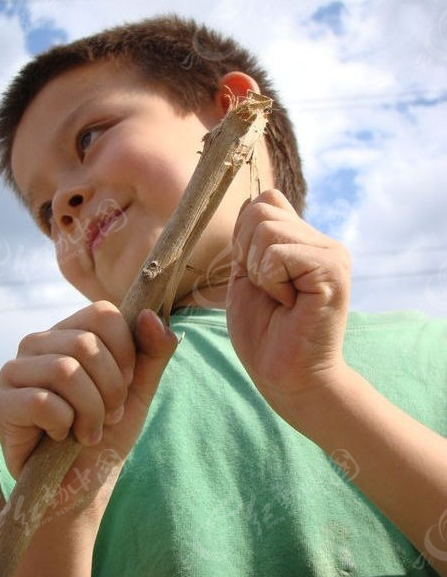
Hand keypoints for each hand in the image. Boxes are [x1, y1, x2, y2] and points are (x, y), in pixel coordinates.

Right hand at [0, 302, 176, 487]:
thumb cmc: (107, 431)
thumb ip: (153, 350)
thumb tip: (150, 314)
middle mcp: (39, 343)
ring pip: (64, 371)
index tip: (128, 382)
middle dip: (111, 389)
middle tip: (109, 415)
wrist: (80, 484)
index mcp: (71, 331)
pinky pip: (42, 402)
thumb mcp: (140, 389)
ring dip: (91, 411)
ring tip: (89, 430)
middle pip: (86, 344)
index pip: (102, 313)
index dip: (125, 351)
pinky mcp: (2, 403)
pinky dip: (64, 426)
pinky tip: (62, 437)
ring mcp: (15, 371)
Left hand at [226, 189, 350, 413]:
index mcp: (303, 239)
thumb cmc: (264, 332)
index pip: (264, 200)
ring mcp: (331, 253)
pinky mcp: (332, 270)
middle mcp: (322, 240)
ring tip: (280, 297)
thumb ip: (250, 238)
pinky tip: (289, 304)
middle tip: (268, 289)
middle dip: (247, 253)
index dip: (244, 234)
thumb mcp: (247, 274)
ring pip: (266, 228)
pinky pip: (278, 254)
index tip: (253, 273)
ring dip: (258, 270)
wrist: (287, 376)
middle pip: (261, 208)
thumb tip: (251, 201)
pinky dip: (270, 281)